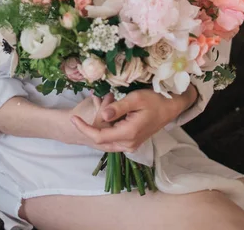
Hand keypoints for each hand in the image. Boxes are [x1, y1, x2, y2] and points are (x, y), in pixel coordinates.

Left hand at [71, 86, 197, 152]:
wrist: (171, 107)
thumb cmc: (154, 99)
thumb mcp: (135, 99)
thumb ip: (117, 108)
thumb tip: (102, 115)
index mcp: (128, 134)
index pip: (98, 137)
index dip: (83, 129)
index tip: (73, 118)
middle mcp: (128, 144)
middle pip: (100, 141)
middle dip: (89, 129)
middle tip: (82, 112)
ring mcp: (131, 145)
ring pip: (106, 142)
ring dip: (97, 129)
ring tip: (95, 110)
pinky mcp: (132, 142)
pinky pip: (113, 139)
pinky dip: (106, 130)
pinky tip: (105, 116)